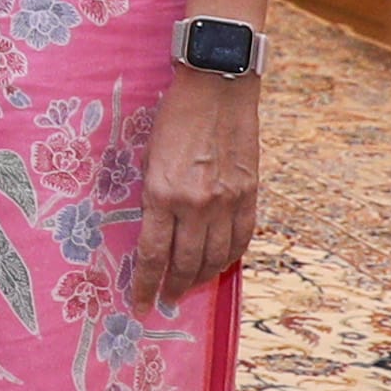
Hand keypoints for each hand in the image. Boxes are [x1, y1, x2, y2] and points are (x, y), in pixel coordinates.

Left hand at [134, 66, 261, 305]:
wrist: (216, 86)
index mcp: (162, 193)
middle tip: (167, 300)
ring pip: (216, 256)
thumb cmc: (173, 116)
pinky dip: (231, 257)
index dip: (146, 285)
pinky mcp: (249, 193)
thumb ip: (152, 196)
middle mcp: (196, 203)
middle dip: (174, 287)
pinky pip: (242, 239)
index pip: (153, 254)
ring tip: (190, 286)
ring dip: (202, 277)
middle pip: (186, 262)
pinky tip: (221, 264)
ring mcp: (227, 201)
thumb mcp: (148, 156)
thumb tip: (154, 230)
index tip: (140, 304)